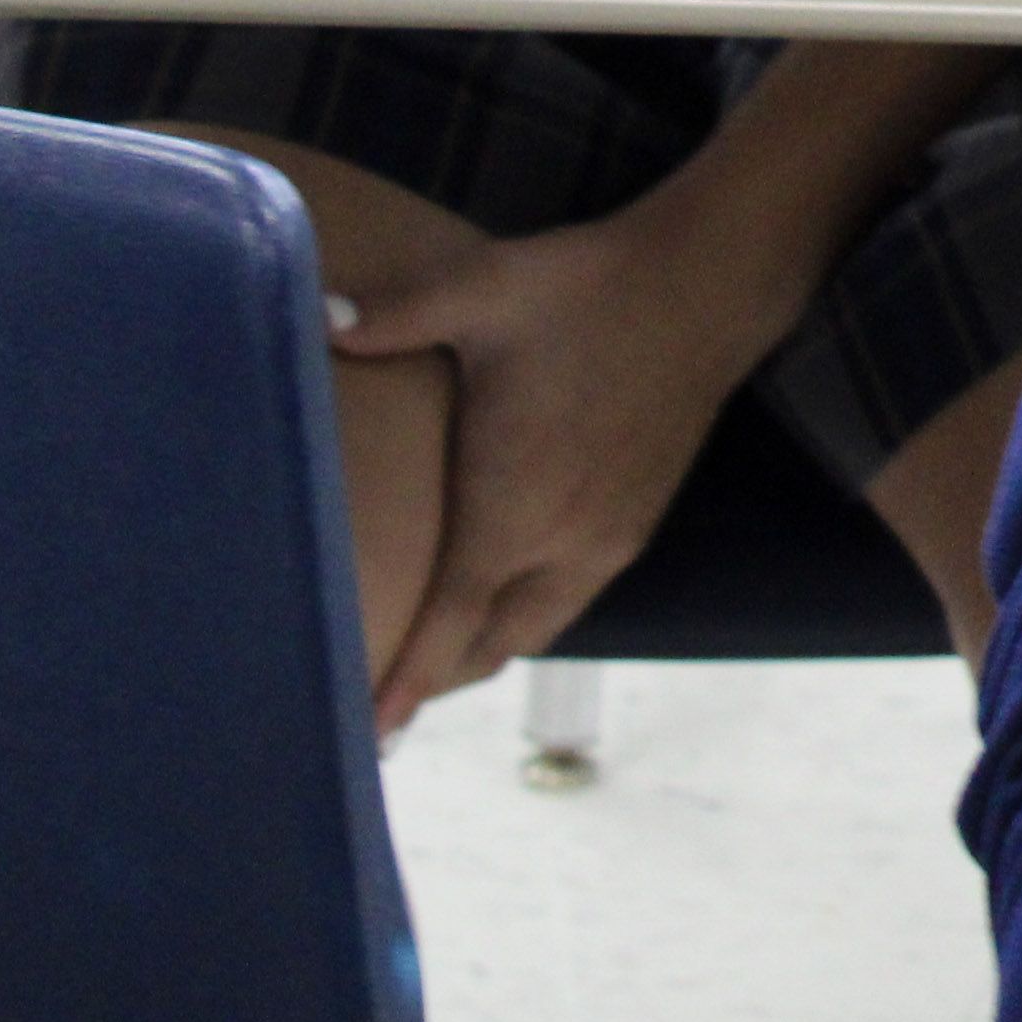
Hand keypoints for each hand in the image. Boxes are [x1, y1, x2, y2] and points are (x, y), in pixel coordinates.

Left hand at [329, 202, 801, 726]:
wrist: (710, 285)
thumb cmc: (591, 290)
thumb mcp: (484, 289)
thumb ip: (392, 312)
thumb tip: (311, 312)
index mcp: (514, 508)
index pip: (448, 625)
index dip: (404, 684)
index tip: (368, 736)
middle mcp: (564, 543)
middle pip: (493, 647)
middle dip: (438, 675)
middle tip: (382, 684)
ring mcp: (609, 537)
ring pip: (538, 626)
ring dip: (486, 642)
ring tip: (436, 641)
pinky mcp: (638, 520)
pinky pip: (571, 594)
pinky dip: (527, 609)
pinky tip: (504, 576)